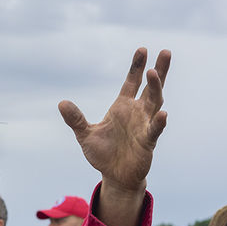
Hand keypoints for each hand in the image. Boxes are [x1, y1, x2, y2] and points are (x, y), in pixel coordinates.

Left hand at [58, 48, 169, 192]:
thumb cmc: (103, 153)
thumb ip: (76, 119)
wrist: (115, 176)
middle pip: (151, 88)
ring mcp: (144, 126)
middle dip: (157, 71)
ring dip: (156, 88)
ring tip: (154, 73)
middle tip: (165, 52)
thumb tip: (61, 103)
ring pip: (155, 104)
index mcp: (123, 107)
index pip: (132, 82)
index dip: (137, 67)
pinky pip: (154, 130)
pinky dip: (158, 122)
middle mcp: (137, 113)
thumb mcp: (85, 134)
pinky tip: (163, 114)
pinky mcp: (148, 142)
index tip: (142, 49)